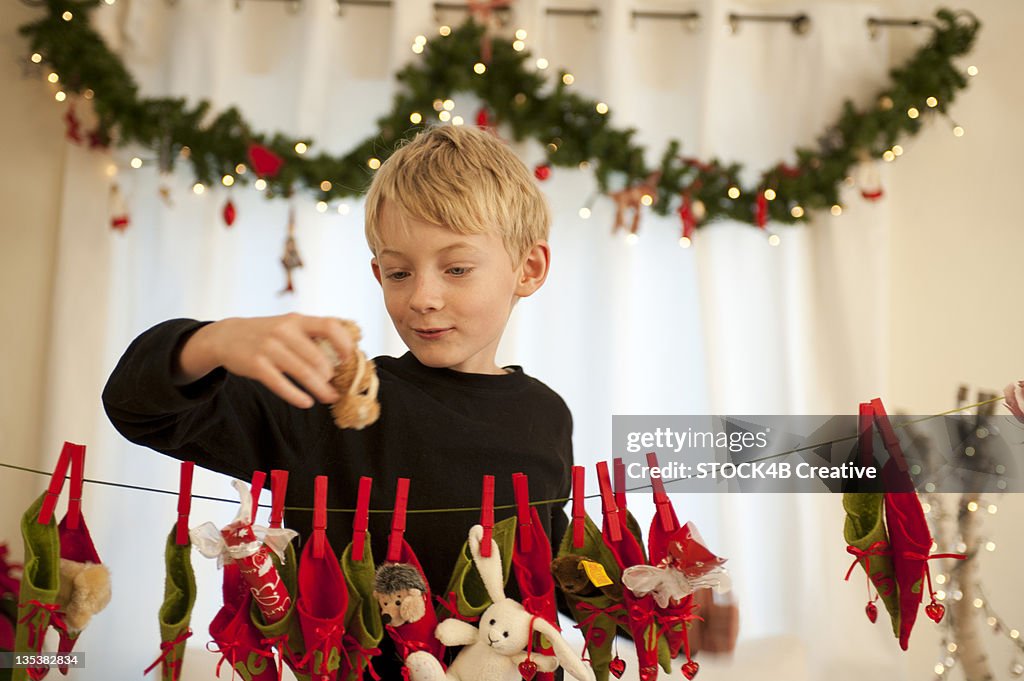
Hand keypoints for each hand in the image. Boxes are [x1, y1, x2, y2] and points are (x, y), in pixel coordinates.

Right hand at [177, 314, 355, 408]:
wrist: (226, 336)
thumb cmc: (267, 334)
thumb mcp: (288, 325)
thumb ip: (312, 335)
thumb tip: (346, 352)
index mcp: (297, 319)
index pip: (330, 326)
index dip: (345, 343)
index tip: (350, 359)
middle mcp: (284, 330)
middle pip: (319, 358)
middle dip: (332, 377)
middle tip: (338, 388)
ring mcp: (269, 347)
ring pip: (304, 373)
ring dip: (321, 389)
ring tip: (329, 398)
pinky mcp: (256, 365)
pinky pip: (281, 384)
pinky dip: (297, 396)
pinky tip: (306, 402)